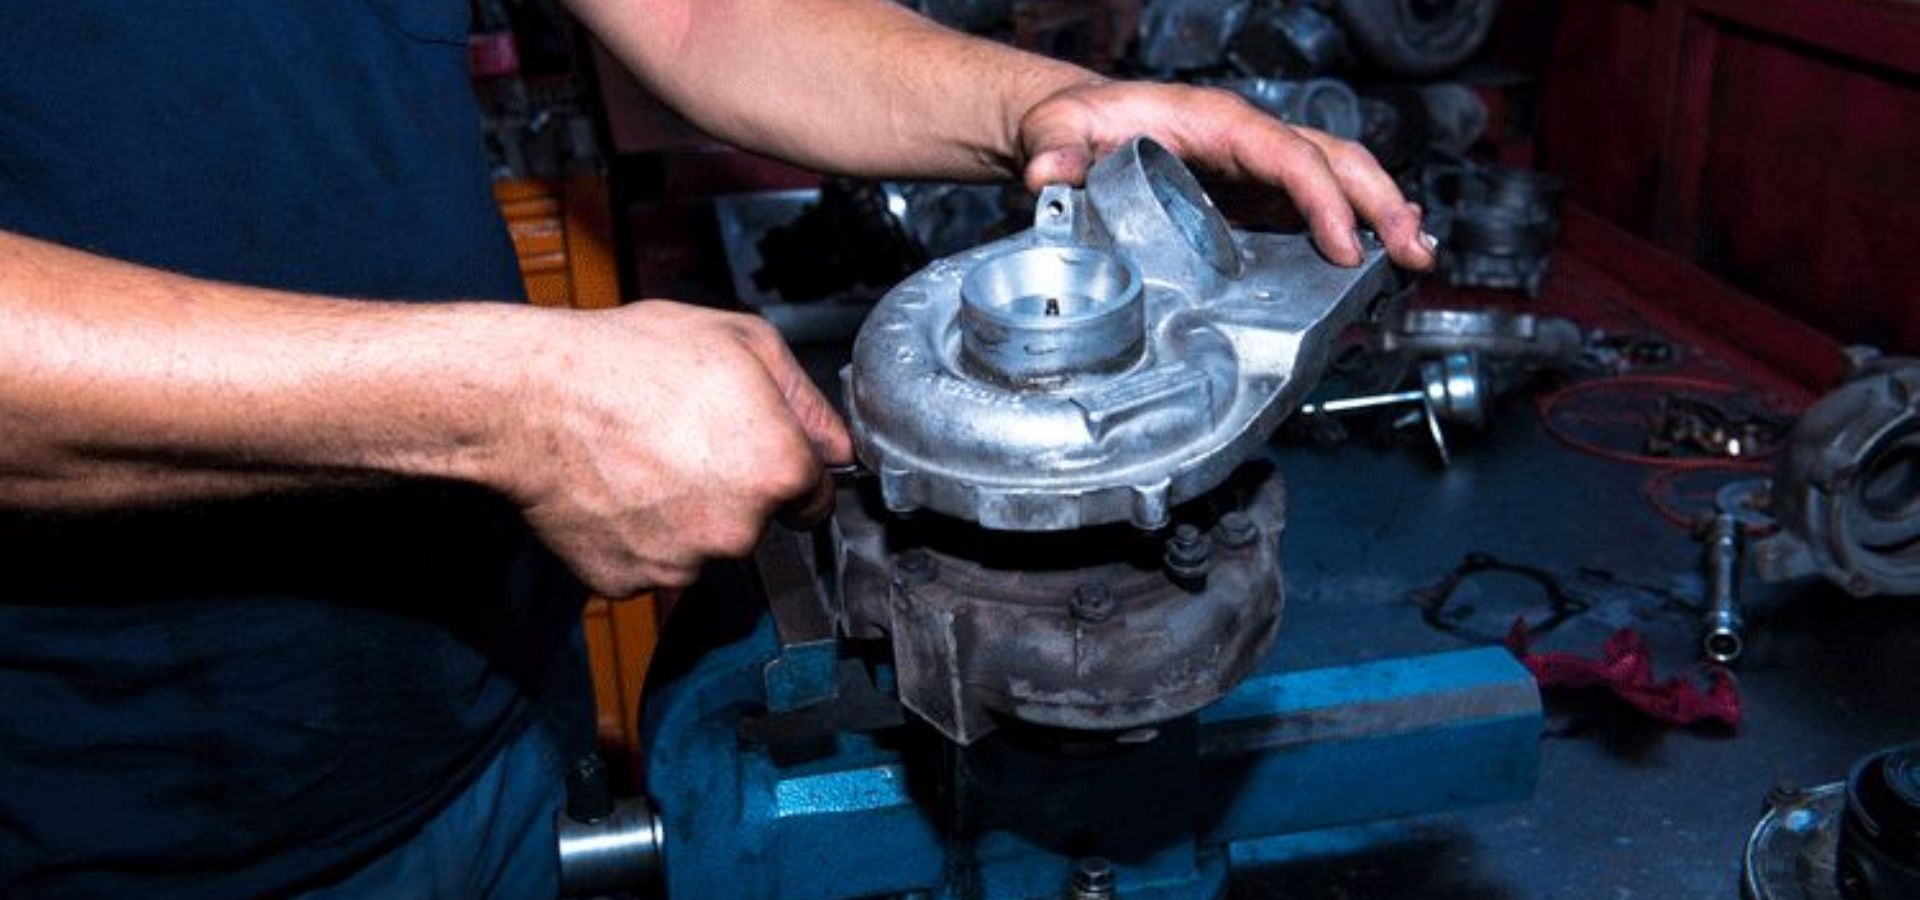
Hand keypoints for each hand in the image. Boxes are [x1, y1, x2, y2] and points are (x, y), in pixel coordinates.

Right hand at [502, 301, 849, 592]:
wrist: (530, 397)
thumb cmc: (628, 360)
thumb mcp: (742, 341)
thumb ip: (806, 400)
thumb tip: (838, 446)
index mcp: (778, 471)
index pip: (816, 498)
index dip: (790, 469)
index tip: (758, 452)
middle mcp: (739, 530)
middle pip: (757, 524)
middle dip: (734, 490)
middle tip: (685, 440)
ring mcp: (682, 563)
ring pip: (703, 546)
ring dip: (685, 515)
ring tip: (643, 457)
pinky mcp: (630, 581)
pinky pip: (650, 562)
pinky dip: (638, 534)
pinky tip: (617, 487)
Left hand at [1015, 80, 1434, 270]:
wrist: (1068, 131)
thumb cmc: (1072, 125)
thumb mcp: (1056, 133)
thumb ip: (1056, 152)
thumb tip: (1051, 175)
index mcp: (1214, 122)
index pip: (1287, 154)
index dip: (1320, 199)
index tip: (1343, 246)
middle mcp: (1248, 140)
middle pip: (1334, 160)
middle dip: (1380, 203)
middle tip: (1413, 254)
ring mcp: (1257, 169)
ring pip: (1338, 180)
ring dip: (1382, 216)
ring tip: (1417, 261)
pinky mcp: (1255, 197)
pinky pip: (1317, 206)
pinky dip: (1354, 230)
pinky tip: (1377, 263)